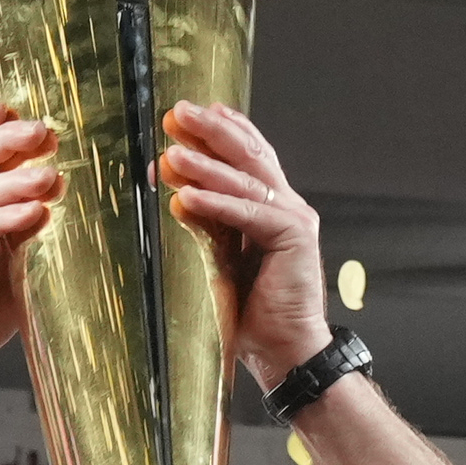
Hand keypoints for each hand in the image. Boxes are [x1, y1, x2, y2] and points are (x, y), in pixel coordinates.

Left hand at [154, 100, 331, 389]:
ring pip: (246, 181)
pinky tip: (185, 196)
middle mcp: (287, 206)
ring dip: (204, 165)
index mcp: (272, 207)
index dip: (220, 131)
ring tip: (170, 153)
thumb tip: (175, 194)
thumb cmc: (252, 313)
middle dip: (211, 131)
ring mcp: (294, 219)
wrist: (284, 352)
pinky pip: (248, 214)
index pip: (248, 157)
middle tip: (177, 113)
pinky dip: (215, 204)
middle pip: (249, 155)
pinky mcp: (295, 238)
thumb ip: (205, 226)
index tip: (186, 115)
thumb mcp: (219, 259)